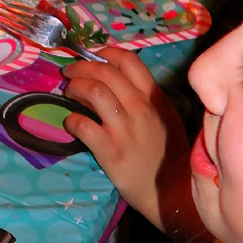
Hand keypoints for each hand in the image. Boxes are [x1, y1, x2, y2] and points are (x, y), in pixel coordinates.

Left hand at [63, 48, 200, 241]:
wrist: (173, 188)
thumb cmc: (169, 153)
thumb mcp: (165, 117)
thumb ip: (147, 98)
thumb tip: (117, 84)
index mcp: (154, 97)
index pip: (130, 62)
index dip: (107, 53)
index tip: (95, 55)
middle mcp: (139, 107)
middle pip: (106, 72)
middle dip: (82, 67)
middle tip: (71, 73)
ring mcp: (124, 128)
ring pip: (94, 92)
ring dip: (75, 87)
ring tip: (68, 92)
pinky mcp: (110, 150)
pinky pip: (84, 125)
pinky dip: (72, 120)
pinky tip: (71, 123)